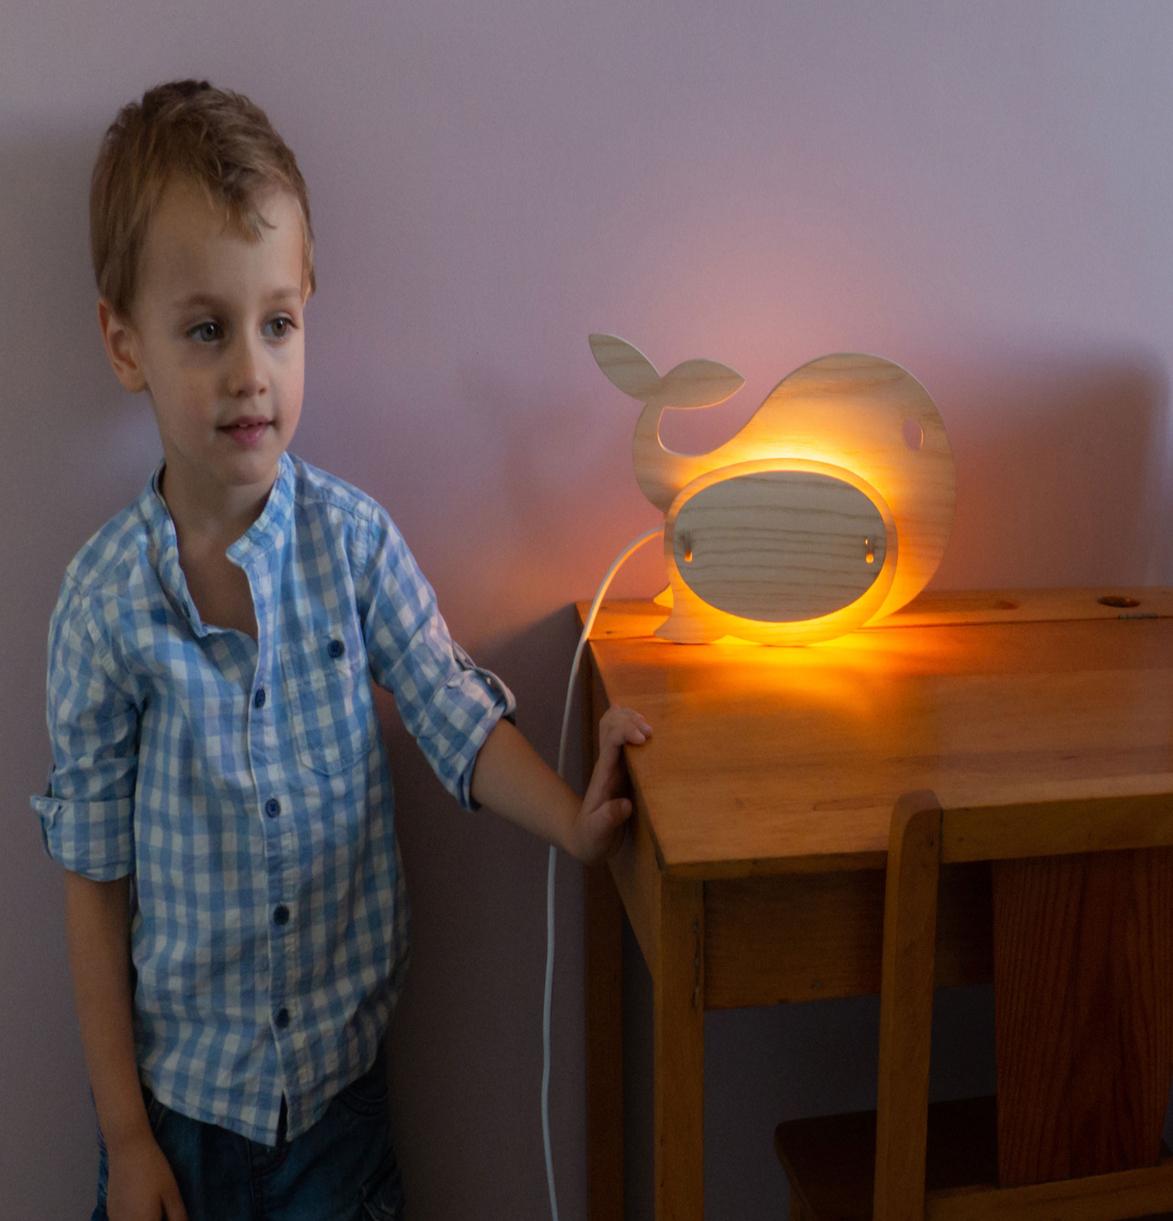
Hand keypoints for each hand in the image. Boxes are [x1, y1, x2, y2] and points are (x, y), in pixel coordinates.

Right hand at [106, 1129, 187, 1220]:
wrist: (127, 1149)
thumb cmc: (154, 1169)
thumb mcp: (171, 1193)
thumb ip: (177, 1216)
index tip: (172, 1215)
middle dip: (156, 1220)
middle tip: (165, 1211)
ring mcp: (115, 1219)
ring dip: (145, 1219)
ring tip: (156, 1208)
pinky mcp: (110, 1211)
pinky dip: (134, 1218)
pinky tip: (142, 1204)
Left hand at [572, 705, 651, 862]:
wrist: (584, 838)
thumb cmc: (591, 836)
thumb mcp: (597, 832)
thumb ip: (608, 819)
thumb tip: (625, 804)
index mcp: (605, 774)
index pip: (611, 741)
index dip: (625, 732)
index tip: (643, 738)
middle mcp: (609, 763)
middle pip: (611, 725)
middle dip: (630, 721)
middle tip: (649, 732)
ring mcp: (614, 764)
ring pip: (615, 726)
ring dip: (631, 719)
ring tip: (647, 726)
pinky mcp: (622, 768)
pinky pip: (622, 738)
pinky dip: (630, 724)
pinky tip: (637, 720)